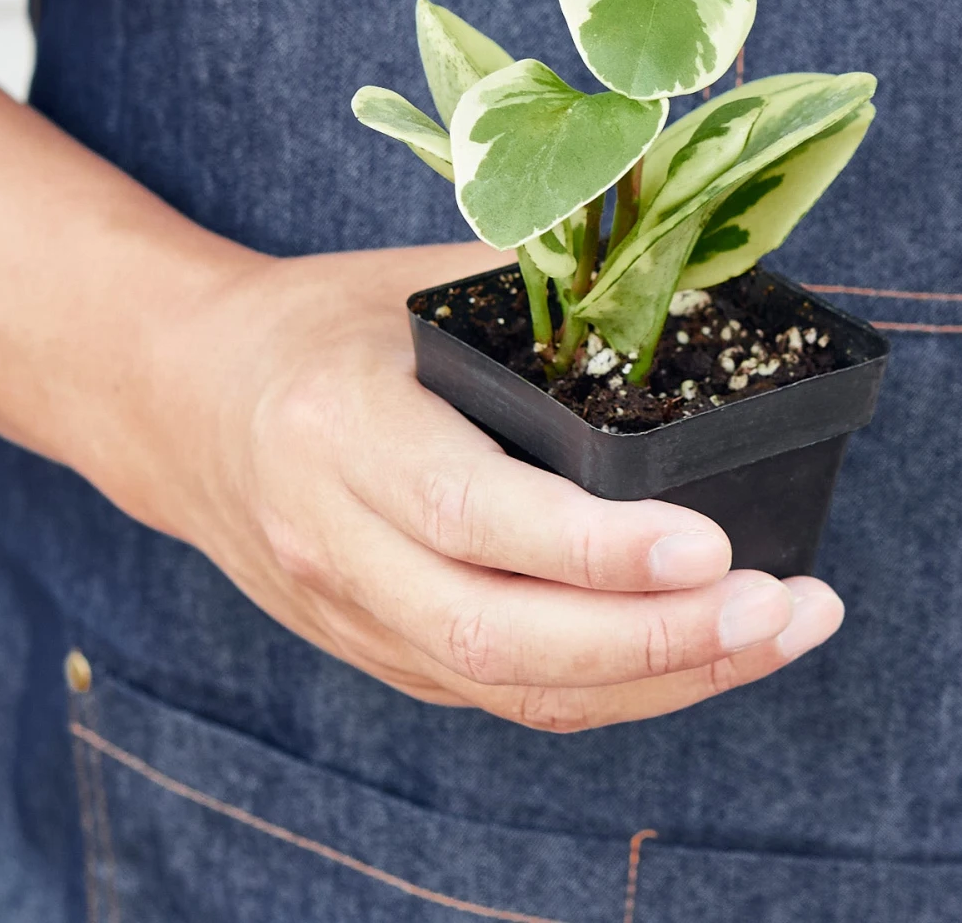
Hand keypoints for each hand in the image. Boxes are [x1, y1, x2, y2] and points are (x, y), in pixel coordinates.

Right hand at [164, 242, 844, 731]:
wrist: (180, 403)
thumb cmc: (315, 325)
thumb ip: (540, 281)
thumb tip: (688, 269)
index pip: (472, 513)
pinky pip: (506, 693)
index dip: (596, 548)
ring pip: (513, 686)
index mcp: (341, 431)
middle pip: (498, 634)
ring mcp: (355, 616)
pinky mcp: (383, 651)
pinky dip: (615, 688)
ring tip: (779, 632)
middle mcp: (338, 544)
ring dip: (659, 680)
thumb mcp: (412, 283)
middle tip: (781, 607)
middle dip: (656, 640)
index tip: (712, 543)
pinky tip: (704, 654)